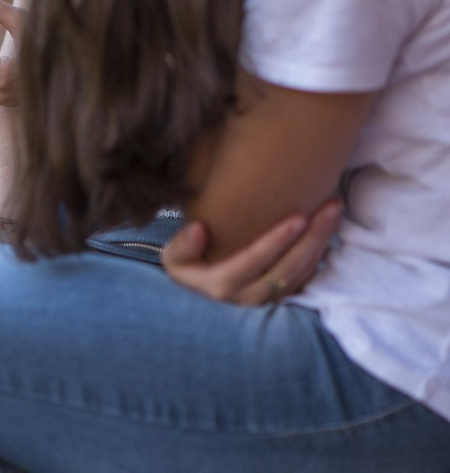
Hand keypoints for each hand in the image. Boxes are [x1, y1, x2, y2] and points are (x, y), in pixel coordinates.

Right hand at [162, 198, 342, 305]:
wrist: (199, 285)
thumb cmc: (188, 263)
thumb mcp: (174, 257)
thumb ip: (181, 245)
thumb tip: (198, 230)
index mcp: (219, 286)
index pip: (253, 262)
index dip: (276, 241)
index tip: (297, 217)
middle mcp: (247, 298)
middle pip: (287, 269)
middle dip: (312, 238)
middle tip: (329, 207)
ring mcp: (268, 300)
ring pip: (302, 273)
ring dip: (322, 242)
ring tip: (334, 210)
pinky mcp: (282, 297)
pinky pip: (307, 277)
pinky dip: (321, 252)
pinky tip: (329, 227)